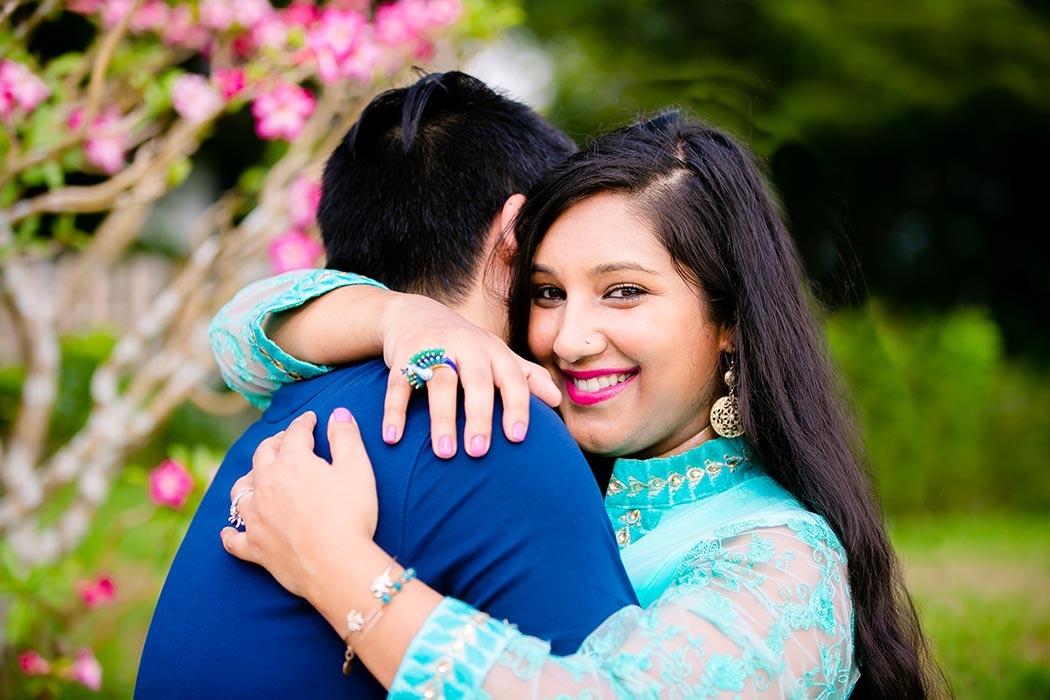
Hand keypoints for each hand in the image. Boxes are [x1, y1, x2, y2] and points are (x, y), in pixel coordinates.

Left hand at [220, 409, 377, 598]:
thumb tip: (338, 413)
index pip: (295, 434)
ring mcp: (256, 518)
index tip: (311, 419)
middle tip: (285, 441)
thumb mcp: (357, 468)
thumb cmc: (350, 514)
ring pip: (240, 491)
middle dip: (274, 443)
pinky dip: (230, 534)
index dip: (304, 423)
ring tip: (255, 477)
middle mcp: (266, 485)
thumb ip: (346, 437)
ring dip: (247, 479)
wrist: (336, 565)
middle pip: (263, 455)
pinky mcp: (255, 548)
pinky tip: (228, 532)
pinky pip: (234, 539)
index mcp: (292, 462)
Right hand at [378, 294, 560, 457]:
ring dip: (442, 419)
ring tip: (445, 453)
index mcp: (494, 352)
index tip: (517, 438)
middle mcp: (467, 348)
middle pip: (476, 382)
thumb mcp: (497, 355)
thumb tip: (557, 399)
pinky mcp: (403, 357)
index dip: (517, 407)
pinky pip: (398, 384)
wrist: (416, 314)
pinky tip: (393, 438)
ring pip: (440, 383)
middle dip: (479, 417)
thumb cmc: (467, 346)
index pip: (512, 380)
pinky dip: (395, 411)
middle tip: (479, 452)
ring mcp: (433, 350)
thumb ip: (527, 376)